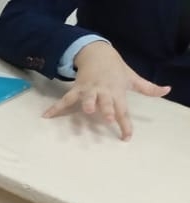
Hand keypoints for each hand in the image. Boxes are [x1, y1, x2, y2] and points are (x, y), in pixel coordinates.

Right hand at [43, 41, 170, 139]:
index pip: (123, 110)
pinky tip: (46, 116)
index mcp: (117, 91)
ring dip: (87, 104)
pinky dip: (56, 107)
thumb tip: (167, 90)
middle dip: (107, 110)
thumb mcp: (132, 78)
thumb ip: (148, 88)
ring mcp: (90, 90)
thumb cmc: (116, 70)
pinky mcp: (77, 89)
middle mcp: (104, 91)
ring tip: (86, 111)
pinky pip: (66, 99)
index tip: (126, 137)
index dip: (125, 124)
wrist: (98, 53)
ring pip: (88, 97)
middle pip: (106, 102)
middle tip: (108, 119)